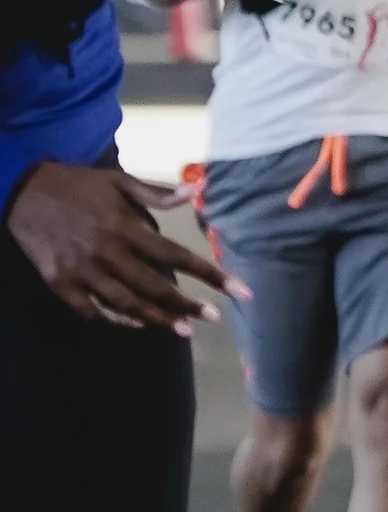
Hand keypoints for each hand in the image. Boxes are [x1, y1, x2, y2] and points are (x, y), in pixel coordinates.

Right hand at [6, 161, 223, 330]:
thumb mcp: (118, 180)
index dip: (210, 274)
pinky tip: (137, 323)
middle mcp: (107, 252)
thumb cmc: (79, 185)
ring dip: (157, 320)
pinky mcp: (61, 284)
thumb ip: (156, 193)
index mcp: (125, 226)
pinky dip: (117, 320)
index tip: (238, 291)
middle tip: (213, 318)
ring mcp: (82, 271)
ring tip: (183, 330)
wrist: (23, 192)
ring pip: (126, 304)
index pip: (177, 256)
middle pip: (155, 287)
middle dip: (188, 306)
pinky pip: (93, 310)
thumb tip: (196, 193)